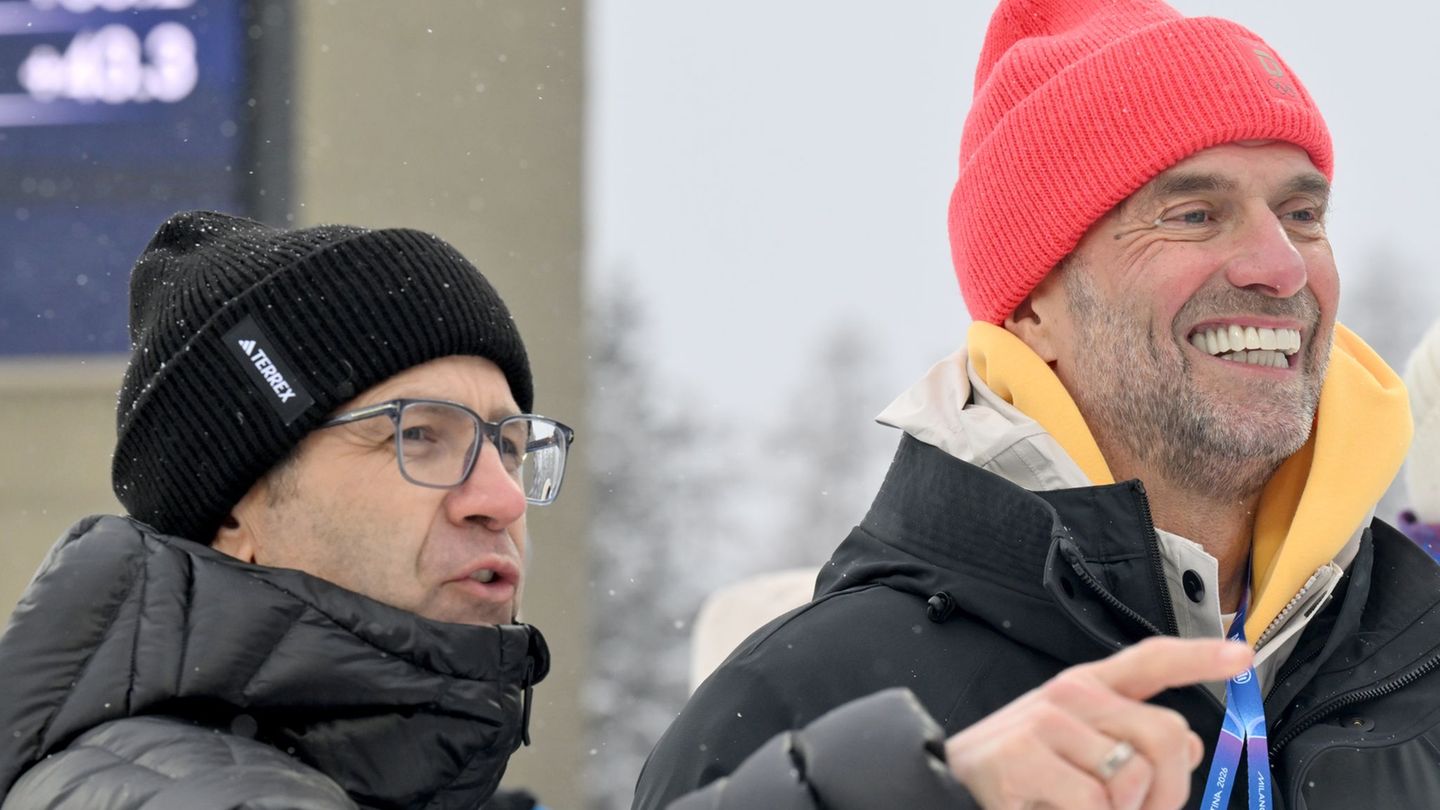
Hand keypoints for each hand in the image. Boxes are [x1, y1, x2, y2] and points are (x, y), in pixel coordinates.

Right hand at [943, 636, 1251, 809]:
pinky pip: (1094, 803)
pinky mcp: (1024, 755)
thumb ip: (1135, 744)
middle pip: (1167, 734)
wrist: (949, 790)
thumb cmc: (1020, 779)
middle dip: (1168, 793)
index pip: (1149, 661)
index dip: (1199, 656)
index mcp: (1086, 689)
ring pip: (1135, 777)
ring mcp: (1045, 720)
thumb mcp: (1080, 755)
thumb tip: (1189, 744)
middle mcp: (1068, 694)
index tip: (1239, 656)